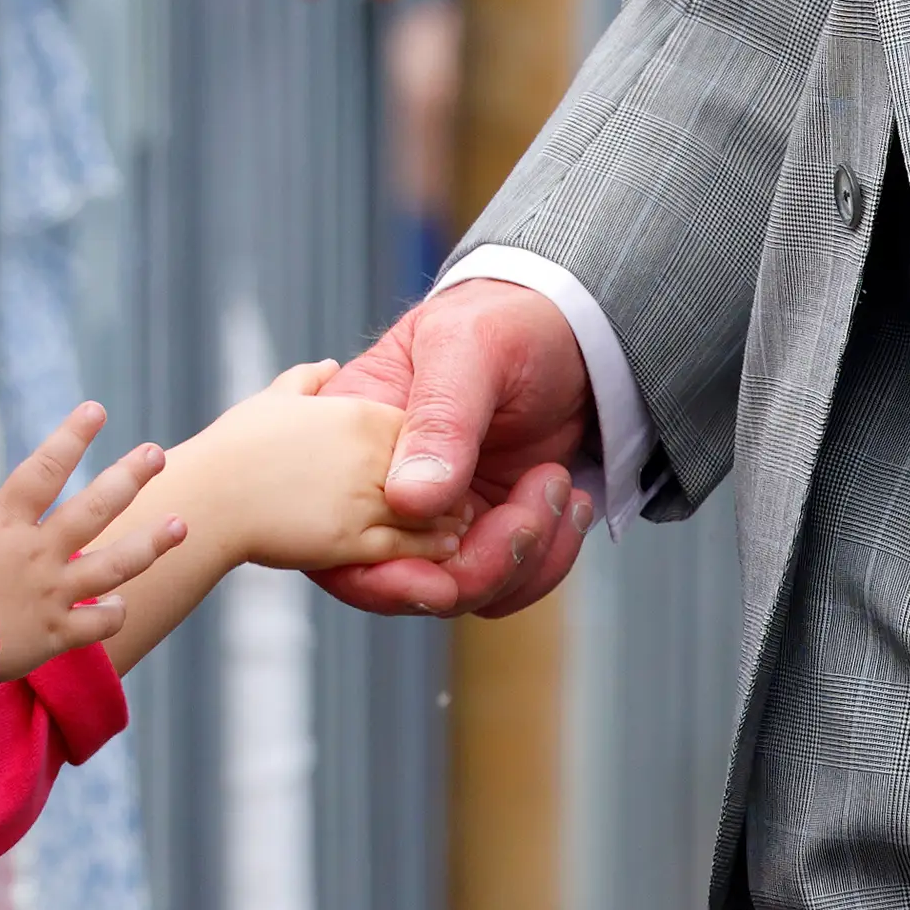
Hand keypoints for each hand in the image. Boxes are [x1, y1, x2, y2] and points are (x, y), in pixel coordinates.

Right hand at [0, 400, 180, 680]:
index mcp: (6, 523)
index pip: (45, 469)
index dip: (71, 436)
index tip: (97, 410)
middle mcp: (38, 553)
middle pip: (94, 508)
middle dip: (128, 477)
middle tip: (158, 453)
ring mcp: (51, 594)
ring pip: (113, 564)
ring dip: (150, 544)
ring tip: (181, 525)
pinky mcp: (55, 635)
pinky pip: (97, 624)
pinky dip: (113, 614)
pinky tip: (124, 604)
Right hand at [170, 362, 469, 572]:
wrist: (207, 495)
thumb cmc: (236, 444)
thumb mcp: (277, 395)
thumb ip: (309, 380)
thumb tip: (328, 364)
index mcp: (355, 412)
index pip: (415, 426)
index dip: (431, 446)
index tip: (441, 460)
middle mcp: (366, 451)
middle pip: (431, 468)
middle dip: (452, 485)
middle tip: (467, 499)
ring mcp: (360, 496)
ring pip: (425, 510)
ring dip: (447, 520)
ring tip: (460, 527)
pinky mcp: (349, 539)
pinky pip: (402, 546)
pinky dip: (429, 550)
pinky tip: (444, 551)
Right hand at [314, 283, 595, 617]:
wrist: (572, 333)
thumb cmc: (506, 321)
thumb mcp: (468, 349)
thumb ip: (440, 420)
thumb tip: (409, 500)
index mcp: (355, 440)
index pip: (337, 535)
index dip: (384, 576)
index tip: (447, 580)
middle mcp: (388, 488)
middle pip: (406, 579)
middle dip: (479, 566)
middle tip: (534, 509)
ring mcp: (439, 515)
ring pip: (463, 589)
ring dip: (524, 556)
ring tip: (558, 484)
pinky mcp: (485, 530)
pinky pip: (506, 582)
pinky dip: (547, 559)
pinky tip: (572, 504)